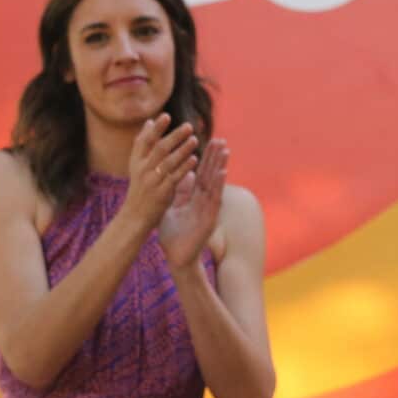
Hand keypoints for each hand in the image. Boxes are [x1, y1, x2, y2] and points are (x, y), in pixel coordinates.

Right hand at [121, 114, 197, 233]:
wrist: (135, 216)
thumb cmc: (140, 187)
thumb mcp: (137, 165)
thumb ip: (143, 144)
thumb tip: (149, 121)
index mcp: (136, 162)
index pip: (144, 141)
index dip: (155, 128)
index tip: (166, 115)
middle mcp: (142, 170)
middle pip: (159, 149)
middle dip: (175, 136)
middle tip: (189, 126)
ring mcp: (152, 181)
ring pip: (169, 162)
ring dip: (183, 149)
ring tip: (195, 139)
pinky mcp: (162, 193)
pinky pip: (175, 177)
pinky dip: (185, 167)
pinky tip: (195, 159)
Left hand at [158, 136, 227, 274]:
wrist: (176, 257)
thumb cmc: (173, 236)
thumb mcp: (172, 209)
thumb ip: (179, 192)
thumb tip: (183, 174)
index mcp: (194, 198)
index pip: (202, 174)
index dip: (206, 158)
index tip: (210, 140)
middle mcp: (204, 201)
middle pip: (211, 175)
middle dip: (215, 158)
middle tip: (221, 139)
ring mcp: (208, 210)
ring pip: (215, 185)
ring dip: (220, 167)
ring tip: (225, 151)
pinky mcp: (209, 219)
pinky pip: (214, 200)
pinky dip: (218, 186)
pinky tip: (221, 173)